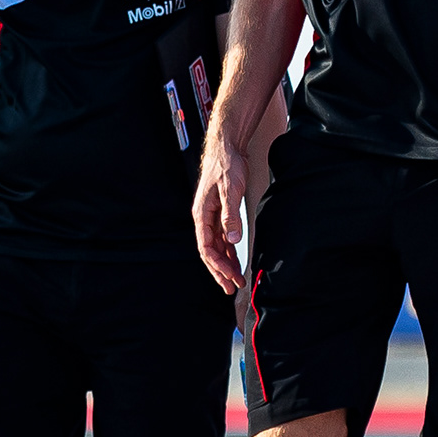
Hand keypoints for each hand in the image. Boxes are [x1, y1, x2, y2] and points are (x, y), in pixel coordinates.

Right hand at [192, 140, 250, 295]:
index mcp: (202, 214)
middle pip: (209, 251)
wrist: (227, 148)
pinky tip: (235, 260)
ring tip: (235, 279)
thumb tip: (233, 240)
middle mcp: (204, 218)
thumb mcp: (231, 190)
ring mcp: (211, 216)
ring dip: (225, 263)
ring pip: (216, 246)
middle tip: (231, 288)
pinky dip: (229, 251)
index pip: (206, 248)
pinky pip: (222, 238)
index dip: (217, 265)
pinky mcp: (220, 213)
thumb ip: (231, 215)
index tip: (228, 278)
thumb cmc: (226, 165)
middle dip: (220, 271)